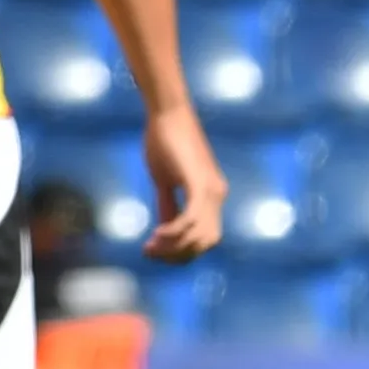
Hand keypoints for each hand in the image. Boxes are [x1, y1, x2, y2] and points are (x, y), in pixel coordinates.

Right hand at [138, 102, 226, 259]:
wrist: (167, 113)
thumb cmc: (164, 142)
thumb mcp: (165, 181)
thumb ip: (169, 206)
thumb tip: (166, 230)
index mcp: (213, 196)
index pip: (205, 238)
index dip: (181, 251)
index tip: (154, 250)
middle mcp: (218, 195)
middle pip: (204, 243)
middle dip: (177, 254)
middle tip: (150, 252)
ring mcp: (211, 190)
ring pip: (199, 236)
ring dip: (173, 247)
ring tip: (150, 246)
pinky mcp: (199, 183)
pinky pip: (192, 219)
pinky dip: (175, 232)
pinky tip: (158, 235)